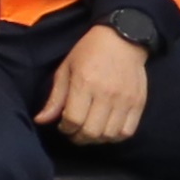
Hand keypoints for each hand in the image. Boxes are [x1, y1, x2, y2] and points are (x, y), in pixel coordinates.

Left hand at [36, 22, 149, 146]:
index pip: (73, 119)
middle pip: (92, 131)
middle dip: (79, 137)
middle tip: (74, 133)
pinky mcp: (139, 103)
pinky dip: (115, 137)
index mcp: (84, 83)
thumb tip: (40, 120)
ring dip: (96, 140)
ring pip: (110, 135)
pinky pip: (128, 131)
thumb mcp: (66, 69)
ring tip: (89, 133)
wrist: (122, 39)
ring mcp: (125, 100)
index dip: (65, 128)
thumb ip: (55, 97)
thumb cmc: (88, 52)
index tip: (63, 126)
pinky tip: (106, 130)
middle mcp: (106, 94)